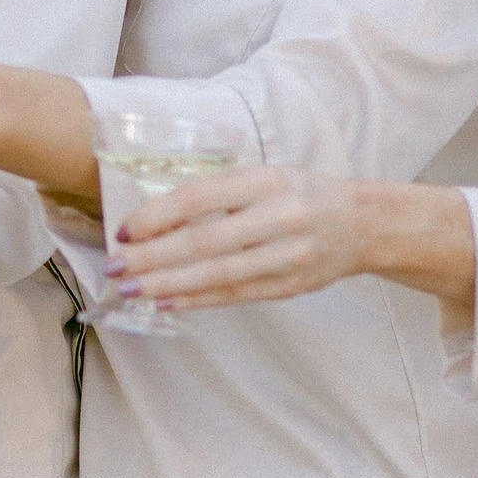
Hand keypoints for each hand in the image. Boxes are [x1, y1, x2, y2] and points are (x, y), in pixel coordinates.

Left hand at [113, 167, 476, 312]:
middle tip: (115, 267)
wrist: (362, 224)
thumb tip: (153, 218)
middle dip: (153, 258)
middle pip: (205, 242)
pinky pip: (236, 295)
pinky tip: (167, 301)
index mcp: (267, 181)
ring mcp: (287, 256)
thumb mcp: (263, 176)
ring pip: (218, 274)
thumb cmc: (298, 193)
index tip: (124, 230)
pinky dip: (198, 300)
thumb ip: (216, 194)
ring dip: (168, 284)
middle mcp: (279, 217)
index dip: (158, 216)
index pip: (201, 198)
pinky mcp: (290, 287)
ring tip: (131, 289)